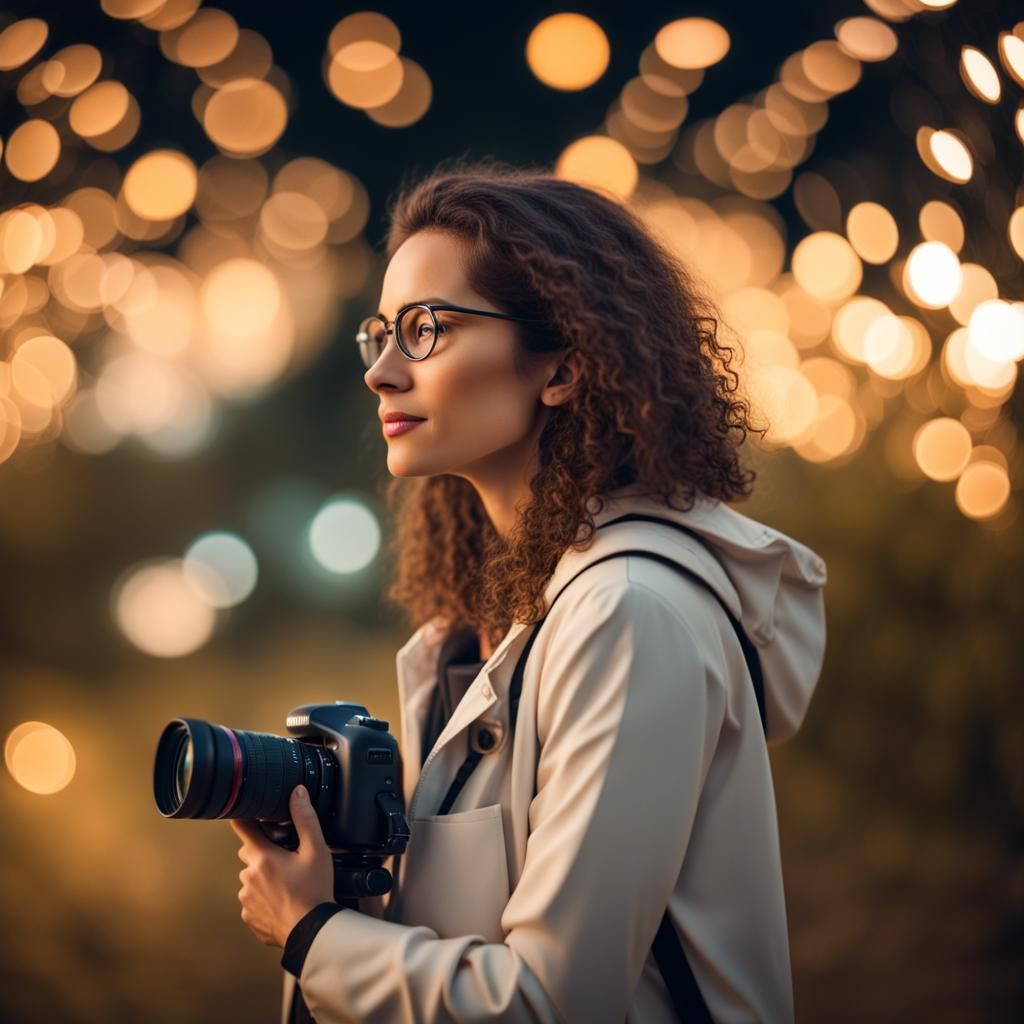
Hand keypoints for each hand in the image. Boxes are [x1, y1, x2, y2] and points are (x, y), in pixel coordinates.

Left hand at [230, 785, 334, 946]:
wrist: (310, 932)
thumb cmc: (315, 891)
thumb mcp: (316, 850)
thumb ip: (305, 818)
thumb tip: (297, 792)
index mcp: (262, 857)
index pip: (242, 826)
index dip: (245, 817)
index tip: (248, 814)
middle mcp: (248, 876)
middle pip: (250, 852)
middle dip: (264, 851)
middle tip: (287, 857)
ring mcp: (246, 898)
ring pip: (252, 877)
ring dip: (264, 876)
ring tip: (289, 883)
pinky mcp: (248, 916)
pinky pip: (253, 899)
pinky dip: (264, 897)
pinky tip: (283, 900)